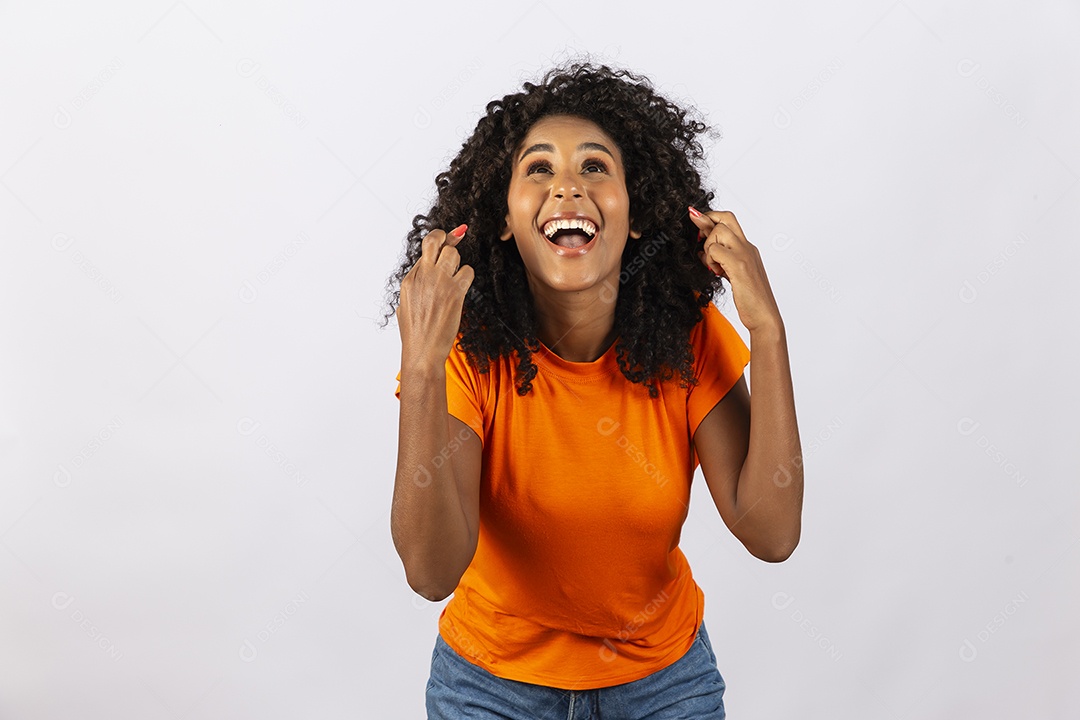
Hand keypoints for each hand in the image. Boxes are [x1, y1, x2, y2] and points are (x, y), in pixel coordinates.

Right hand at [397, 224, 474, 368]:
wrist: (423, 351)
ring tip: (455, 278)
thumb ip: (416, 284)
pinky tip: (463, 288)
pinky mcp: (455, 292)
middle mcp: (423, 276)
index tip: (449, 237)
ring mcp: (439, 283)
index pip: (425, 248)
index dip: (439, 239)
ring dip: (458, 262)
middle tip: (457, 241)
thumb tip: (426, 269)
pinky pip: (468, 271)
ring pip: (454, 254)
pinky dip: (468, 277)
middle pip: (437, 241)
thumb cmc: (415, 332)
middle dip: (448, 240)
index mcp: (409, 279)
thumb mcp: (406, 304)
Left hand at [689, 207, 782, 333]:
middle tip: (697, 235)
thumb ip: (721, 261)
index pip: (729, 222)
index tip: (697, 222)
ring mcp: (744, 254)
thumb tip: (702, 251)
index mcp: (747, 249)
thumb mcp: (732, 274)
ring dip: (708, 246)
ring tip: (712, 265)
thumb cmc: (750, 299)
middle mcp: (747, 247)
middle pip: (726, 217)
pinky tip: (715, 272)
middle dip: (706, 220)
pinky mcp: (739, 265)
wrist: (764, 317)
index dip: (711, 218)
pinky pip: (715, 250)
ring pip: (718, 231)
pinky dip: (710, 259)